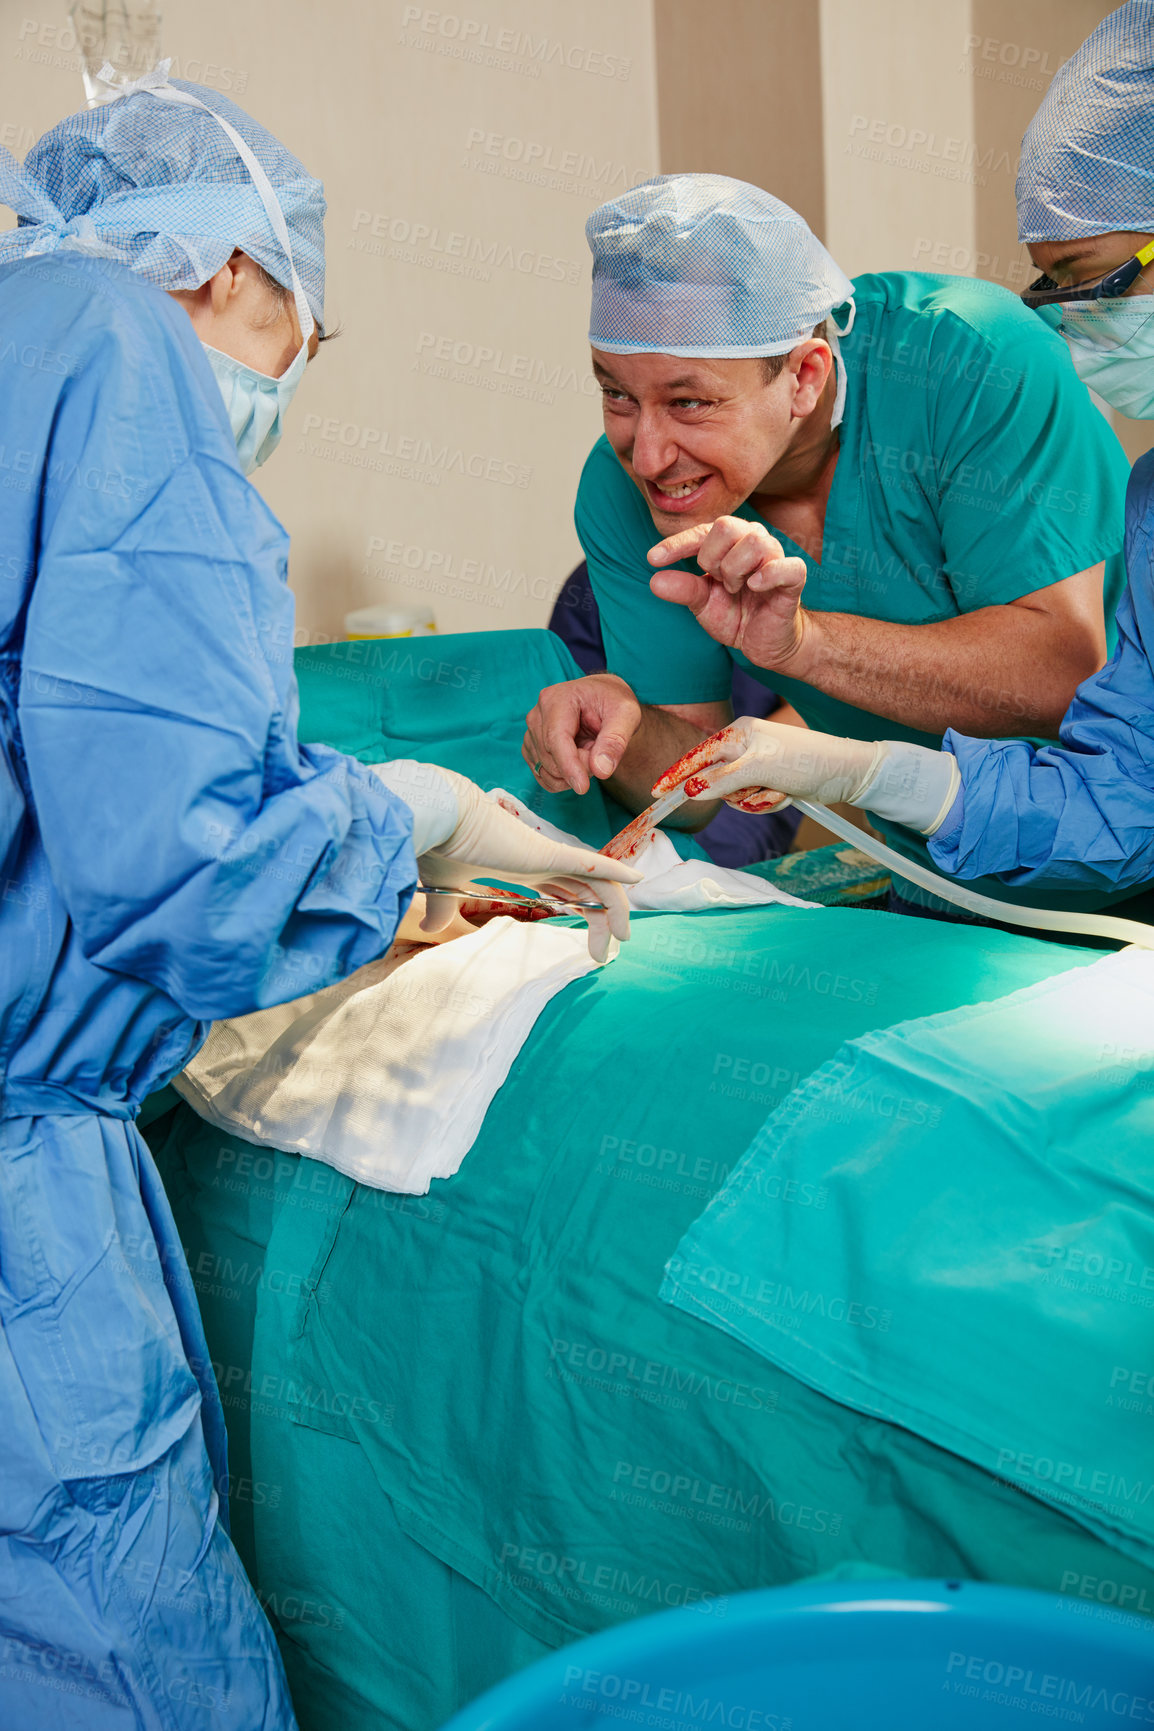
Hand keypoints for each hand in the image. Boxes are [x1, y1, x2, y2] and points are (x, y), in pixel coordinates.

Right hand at [417, 768, 639, 962]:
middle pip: (588, 892)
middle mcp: (543, 860)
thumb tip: (429, 928)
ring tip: (622, 938)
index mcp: (525, 866)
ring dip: (614, 911)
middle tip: (607, 952)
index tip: (592, 943)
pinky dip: (616, 872)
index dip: (584, 913)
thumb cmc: (439, 843)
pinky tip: (637, 881)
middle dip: (602, 922)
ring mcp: (549, 855)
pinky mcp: (548, 853)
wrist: (437, 816)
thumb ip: (444, 908)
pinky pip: (592, 865)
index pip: (567, 892)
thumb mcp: (445, 885)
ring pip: (597, 884)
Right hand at [523, 673, 641, 794]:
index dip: (569, 766)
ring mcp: (531, 733)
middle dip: (578, 768)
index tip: (583, 788)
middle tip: (601, 754)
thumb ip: (615, 741)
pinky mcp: (531, 748)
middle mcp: (537, 715)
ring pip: (545, 770)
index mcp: (556, 700)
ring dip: (572, 774)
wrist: (603, 701)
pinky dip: (563, 779)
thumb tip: (601, 770)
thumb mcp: (627, 715)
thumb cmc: (614, 704)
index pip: (555, 739)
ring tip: (590, 753)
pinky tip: (578, 763)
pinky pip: (543, 776)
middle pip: (550, 758)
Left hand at [647, 517, 810, 671]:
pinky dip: (767, 575)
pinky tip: (754, 587)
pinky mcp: (794, 577)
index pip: (702, 531)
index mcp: (731, 542)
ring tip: (737, 589)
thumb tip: (655, 580)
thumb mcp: (703, 604)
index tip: (653, 559)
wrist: (766, 642)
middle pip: (726, 526)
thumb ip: (683, 589)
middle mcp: (754, 541)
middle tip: (719, 582)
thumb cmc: (737, 615)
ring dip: (736, 571)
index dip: (677, 544)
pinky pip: (786, 565)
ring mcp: (776, 557)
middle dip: (713, 559)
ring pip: (753, 542)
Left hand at [651, 719, 960, 835]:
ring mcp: (751, 746)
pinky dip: (734, 796)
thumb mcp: (765, 774)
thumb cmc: (807, 769)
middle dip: (690, 788)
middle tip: (658, 801)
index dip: (678, 774)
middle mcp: (742, 733)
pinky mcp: (761, 763)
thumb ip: (734, 781)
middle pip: (701, 765)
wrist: (846, 767)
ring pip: (720, 783)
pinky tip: (773, 792)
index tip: (656, 791)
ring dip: (749, 800)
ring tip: (779, 790)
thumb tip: (698, 791)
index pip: (702, 754)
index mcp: (741, 731)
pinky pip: (728, 785)